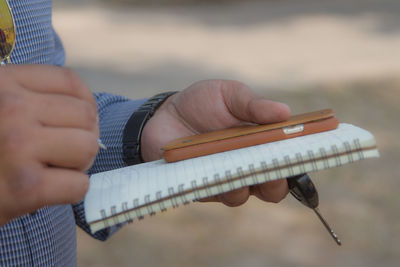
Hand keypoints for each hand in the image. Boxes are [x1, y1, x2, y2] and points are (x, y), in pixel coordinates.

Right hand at [0, 65, 98, 225]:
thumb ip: (30, 97)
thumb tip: (89, 113)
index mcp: (4, 83)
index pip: (70, 82)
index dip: (84, 103)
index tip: (76, 122)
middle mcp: (11, 109)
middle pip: (86, 116)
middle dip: (82, 136)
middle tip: (62, 152)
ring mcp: (18, 146)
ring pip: (88, 146)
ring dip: (78, 163)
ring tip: (54, 169)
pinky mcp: (25, 186)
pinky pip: (79, 185)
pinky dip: (71, 191)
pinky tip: (48, 190)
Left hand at [141, 80, 290, 206]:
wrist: (164, 113)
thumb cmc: (203, 103)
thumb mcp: (230, 95)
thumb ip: (254, 104)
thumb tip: (285, 112)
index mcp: (261, 146)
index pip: (288, 162)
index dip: (298, 162)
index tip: (302, 155)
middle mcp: (246, 167)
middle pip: (271, 189)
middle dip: (275, 182)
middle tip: (272, 169)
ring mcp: (223, 179)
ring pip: (240, 195)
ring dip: (241, 185)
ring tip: (235, 169)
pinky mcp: (198, 185)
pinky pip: (209, 193)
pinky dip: (211, 184)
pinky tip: (207, 169)